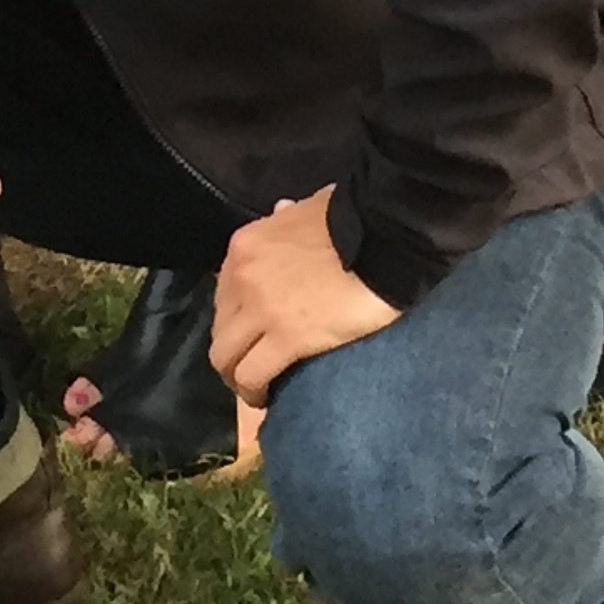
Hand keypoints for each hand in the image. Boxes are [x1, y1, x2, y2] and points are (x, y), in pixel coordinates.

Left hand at [211, 190, 399, 406]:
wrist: (383, 237)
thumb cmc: (354, 219)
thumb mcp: (309, 205)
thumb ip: (287, 216)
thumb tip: (281, 210)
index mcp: (246, 245)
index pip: (223, 295)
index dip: (237, 320)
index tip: (254, 334)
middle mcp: (243, 276)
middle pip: (220, 329)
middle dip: (233, 352)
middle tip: (254, 367)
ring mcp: (261, 308)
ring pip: (226, 357)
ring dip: (238, 377)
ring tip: (259, 390)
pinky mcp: (285, 337)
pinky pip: (252, 375)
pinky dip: (255, 392)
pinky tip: (269, 398)